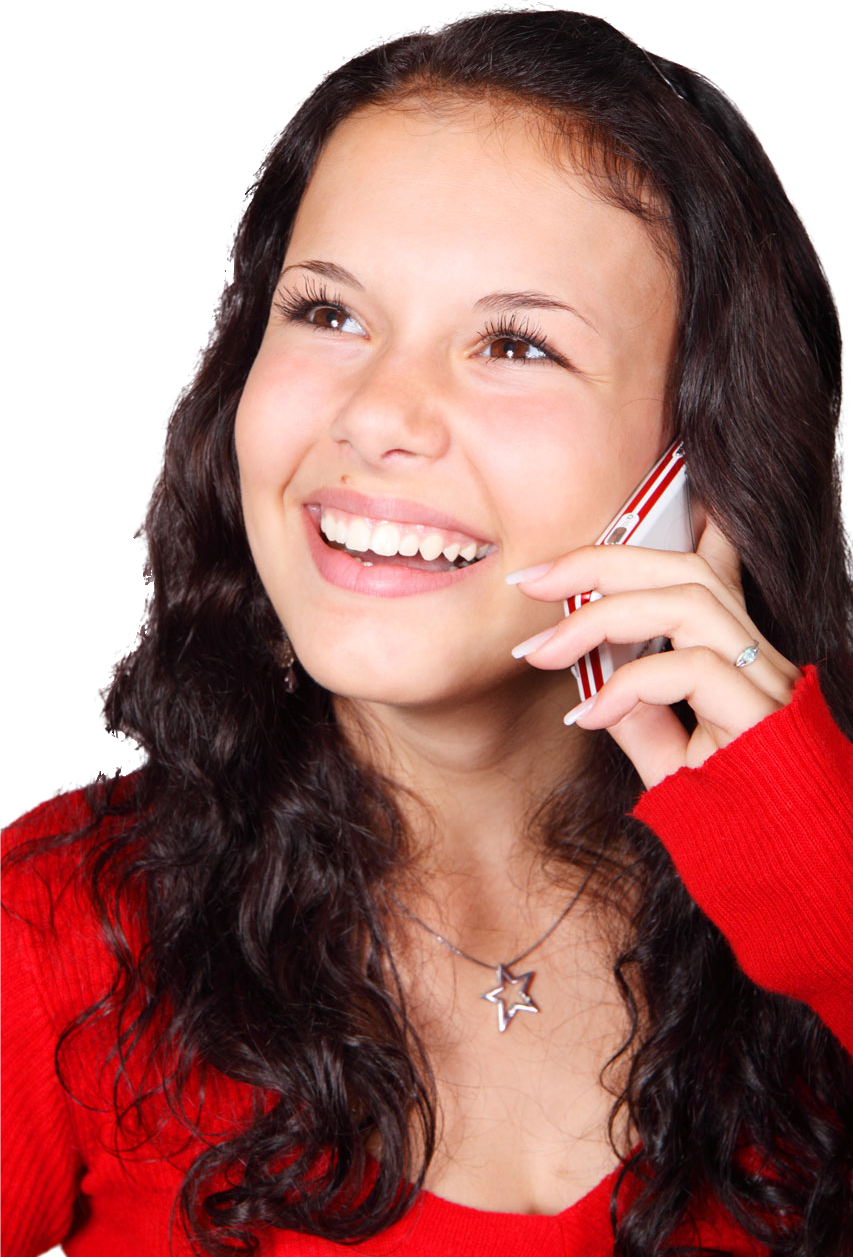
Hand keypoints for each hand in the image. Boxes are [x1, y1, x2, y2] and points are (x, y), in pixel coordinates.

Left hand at [508, 520, 803, 789]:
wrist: (790, 873)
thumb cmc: (735, 818)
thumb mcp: (666, 759)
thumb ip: (635, 713)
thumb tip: (588, 677)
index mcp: (736, 656)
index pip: (695, 570)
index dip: (626, 550)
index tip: (548, 572)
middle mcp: (757, 658)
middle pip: (684, 568)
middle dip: (598, 563)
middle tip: (528, 584)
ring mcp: (766, 682)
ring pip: (688, 600)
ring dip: (602, 615)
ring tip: (544, 651)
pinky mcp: (764, 716)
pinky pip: (693, 669)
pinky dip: (630, 684)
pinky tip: (590, 716)